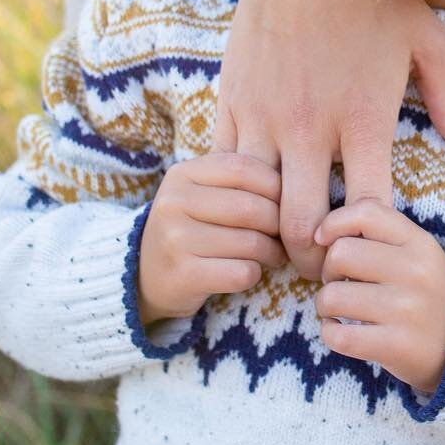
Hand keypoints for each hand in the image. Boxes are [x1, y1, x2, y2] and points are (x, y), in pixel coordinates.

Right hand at [136, 153, 287, 324]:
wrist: (145, 273)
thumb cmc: (194, 225)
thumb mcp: (205, 191)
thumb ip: (241, 179)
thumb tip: (299, 174)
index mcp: (184, 173)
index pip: (245, 168)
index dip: (276, 186)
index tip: (287, 200)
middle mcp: (174, 202)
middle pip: (252, 208)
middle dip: (279, 224)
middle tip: (285, 233)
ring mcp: (174, 239)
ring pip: (251, 242)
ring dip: (272, 252)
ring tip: (272, 253)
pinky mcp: (182, 275)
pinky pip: (242, 272)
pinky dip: (254, 274)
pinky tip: (248, 270)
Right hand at [200, 0, 444, 279]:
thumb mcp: (426, 42)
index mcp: (365, 120)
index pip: (368, 210)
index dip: (373, 240)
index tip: (377, 246)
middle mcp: (312, 129)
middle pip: (301, 228)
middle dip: (313, 260)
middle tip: (326, 263)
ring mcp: (265, 118)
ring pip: (253, 207)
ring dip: (268, 230)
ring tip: (286, 235)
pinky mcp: (232, 101)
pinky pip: (224, 167)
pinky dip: (238, 191)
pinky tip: (255, 193)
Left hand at [313, 201, 444, 394]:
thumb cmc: (425, 293)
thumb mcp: (418, 253)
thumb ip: (381, 233)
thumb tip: (322, 232)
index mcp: (420, 243)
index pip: (366, 213)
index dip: (334, 223)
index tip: (324, 240)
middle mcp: (415, 272)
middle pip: (340, 254)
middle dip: (328, 270)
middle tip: (341, 282)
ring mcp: (406, 310)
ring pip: (332, 296)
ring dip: (326, 306)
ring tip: (341, 310)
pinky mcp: (395, 345)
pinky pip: (337, 334)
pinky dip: (330, 333)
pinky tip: (342, 330)